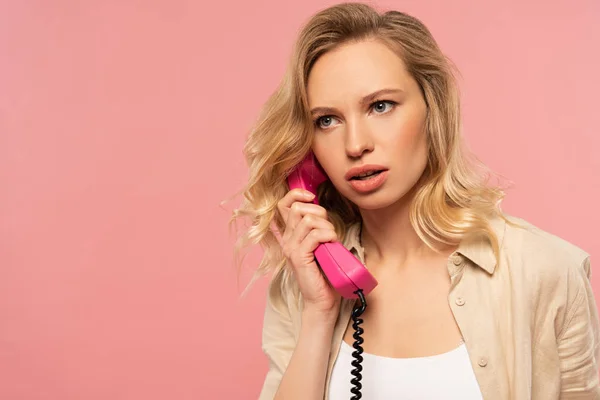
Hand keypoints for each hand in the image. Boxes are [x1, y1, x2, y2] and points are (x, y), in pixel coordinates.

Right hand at [277, 188, 341, 318]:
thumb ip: (317, 229)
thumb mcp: (321, 245)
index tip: (312, 197)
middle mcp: (287, 240)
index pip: (284, 204)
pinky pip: (314, 235)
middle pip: (297, 208)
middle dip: (318, 212)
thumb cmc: (325, 274)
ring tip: (332, 239)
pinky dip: (327, 235)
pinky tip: (332, 243)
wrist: (323, 301)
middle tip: (328, 228)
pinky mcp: (299, 257)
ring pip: (307, 220)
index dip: (297, 194)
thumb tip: (322, 211)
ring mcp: (291, 248)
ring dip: (326, 226)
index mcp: (290, 235)